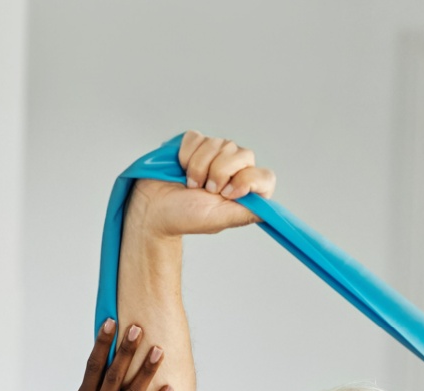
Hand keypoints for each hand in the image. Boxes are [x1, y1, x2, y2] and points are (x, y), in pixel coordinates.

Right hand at [126, 130, 276, 238]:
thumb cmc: (184, 217)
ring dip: (199, 166)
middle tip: (205, 189)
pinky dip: (187, 154)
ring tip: (190, 183)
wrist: (153, 208)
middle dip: (219, 171)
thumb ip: (247, 213)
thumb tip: (271, 211)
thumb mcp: (219, 219)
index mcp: (244, 192)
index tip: (227, 193)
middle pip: (244, 154)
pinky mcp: (195, 144)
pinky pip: (198, 137)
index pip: (265, 177)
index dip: (247, 180)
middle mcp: (234, 171)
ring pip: (220, 143)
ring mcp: (215, 155)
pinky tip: (181, 167)